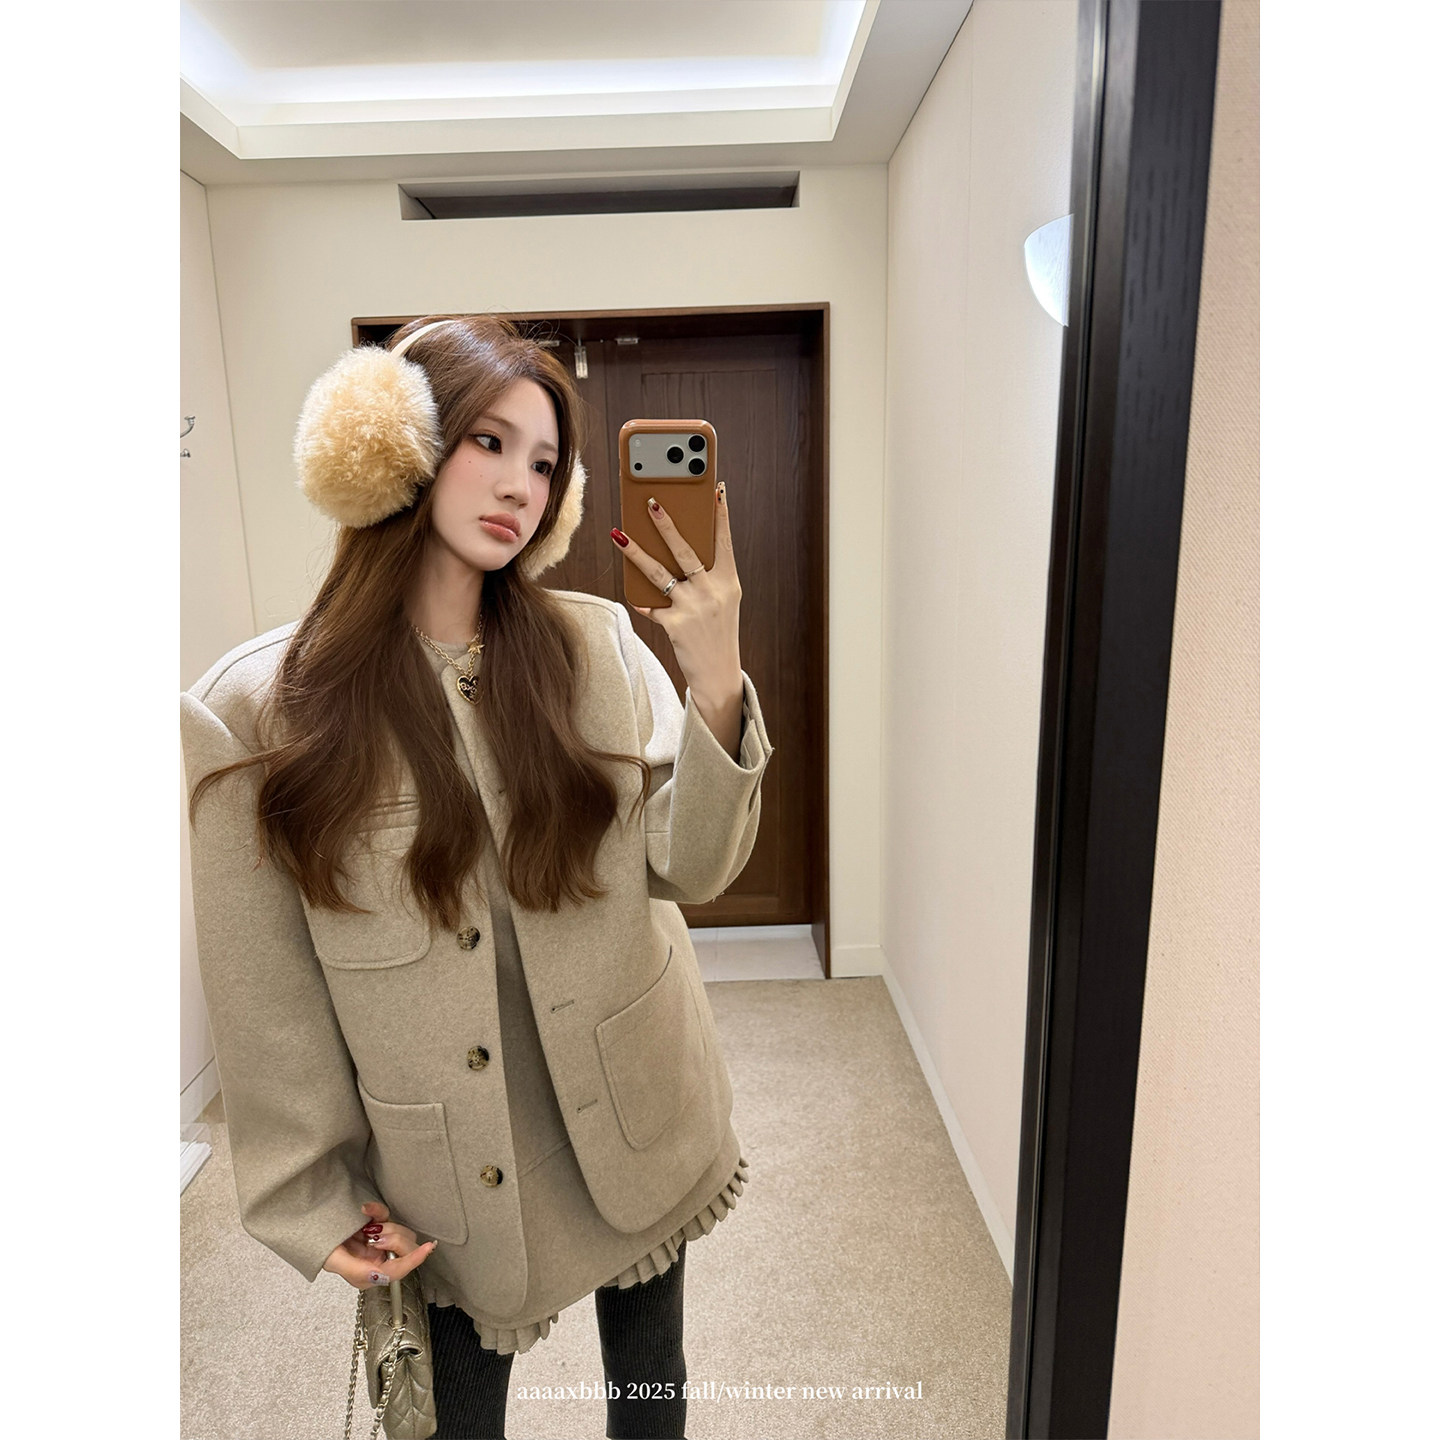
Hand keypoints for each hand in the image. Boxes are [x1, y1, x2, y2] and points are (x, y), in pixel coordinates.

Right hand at [322, 1199, 436, 1290]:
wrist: (310, 1224)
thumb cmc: (320, 1247)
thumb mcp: (336, 1262)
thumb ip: (360, 1270)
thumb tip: (383, 1275)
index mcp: (370, 1274)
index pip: (398, 1270)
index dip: (413, 1260)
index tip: (427, 1248)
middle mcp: (376, 1259)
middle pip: (403, 1249)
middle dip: (393, 1239)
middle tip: (374, 1235)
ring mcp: (376, 1241)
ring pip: (399, 1231)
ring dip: (385, 1225)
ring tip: (367, 1225)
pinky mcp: (374, 1225)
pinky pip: (386, 1215)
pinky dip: (378, 1210)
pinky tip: (366, 1209)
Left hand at [612, 481, 742, 699]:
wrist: (719, 672)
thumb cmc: (718, 631)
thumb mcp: (723, 600)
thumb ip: (707, 577)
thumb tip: (679, 551)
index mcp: (728, 581)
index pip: (724, 541)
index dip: (721, 515)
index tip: (716, 490)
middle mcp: (712, 591)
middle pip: (685, 550)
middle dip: (666, 525)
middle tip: (651, 503)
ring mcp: (693, 607)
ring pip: (659, 572)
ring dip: (636, 552)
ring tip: (619, 535)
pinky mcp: (675, 624)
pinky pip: (651, 605)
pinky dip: (642, 601)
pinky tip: (632, 594)